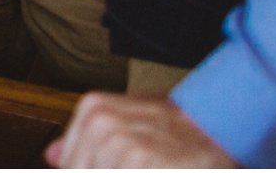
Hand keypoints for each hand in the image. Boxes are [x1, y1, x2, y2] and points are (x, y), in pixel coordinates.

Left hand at [45, 93, 235, 168]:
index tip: (116, 164)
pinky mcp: (142, 163)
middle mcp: (102, 124)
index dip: (88, 169)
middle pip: (83, 170)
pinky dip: (140, 171)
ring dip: (128, 172)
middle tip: (142, 162)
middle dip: (107, 170)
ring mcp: (122, 146)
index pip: (69, 162)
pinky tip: (160, 165)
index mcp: (93, 110)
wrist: (223, 125)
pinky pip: (126, 172)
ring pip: (99, 172)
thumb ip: (85, 139)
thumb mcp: (126, 120)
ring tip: (154, 162)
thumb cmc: (176, 127)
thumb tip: (52, 156)